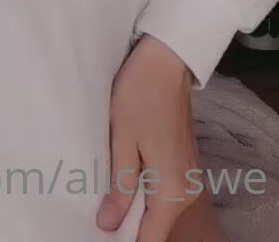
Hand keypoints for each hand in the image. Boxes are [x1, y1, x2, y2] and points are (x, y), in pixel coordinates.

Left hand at [96, 34, 202, 241]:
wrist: (166, 60)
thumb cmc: (140, 95)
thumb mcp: (123, 140)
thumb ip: (120, 187)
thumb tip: (108, 226)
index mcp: (172, 189)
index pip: (150, 238)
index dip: (123, 238)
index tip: (98, 230)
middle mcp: (187, 189)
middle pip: (155, 226)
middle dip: (126, 225)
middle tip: (95, 212)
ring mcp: (189, 176)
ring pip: (159, 210)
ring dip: (133, 208)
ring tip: (103, 197)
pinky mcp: (185, 164)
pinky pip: (163, 192)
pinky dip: (143, 193)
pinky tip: (121, 180)